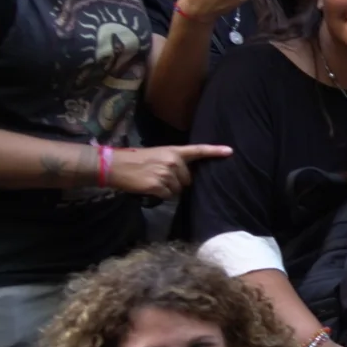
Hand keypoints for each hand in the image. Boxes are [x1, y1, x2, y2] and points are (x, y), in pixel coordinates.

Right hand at [107, 144, 231, 197]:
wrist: (115, 165)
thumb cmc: (136, 160)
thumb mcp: (158, 155)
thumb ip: (174, 162)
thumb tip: (185, 176)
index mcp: (173, 151)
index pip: (198, 150)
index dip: (215, 151)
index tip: (230, 152)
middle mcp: (173, 161)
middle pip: (188, 180)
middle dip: (177, 181)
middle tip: (159, 176)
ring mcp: (166, 174)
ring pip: (178, 189)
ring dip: (168, 189)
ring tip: (152, 180)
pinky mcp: (158, 185)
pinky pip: (168, 196)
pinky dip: (160, 195)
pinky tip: (149, 188)